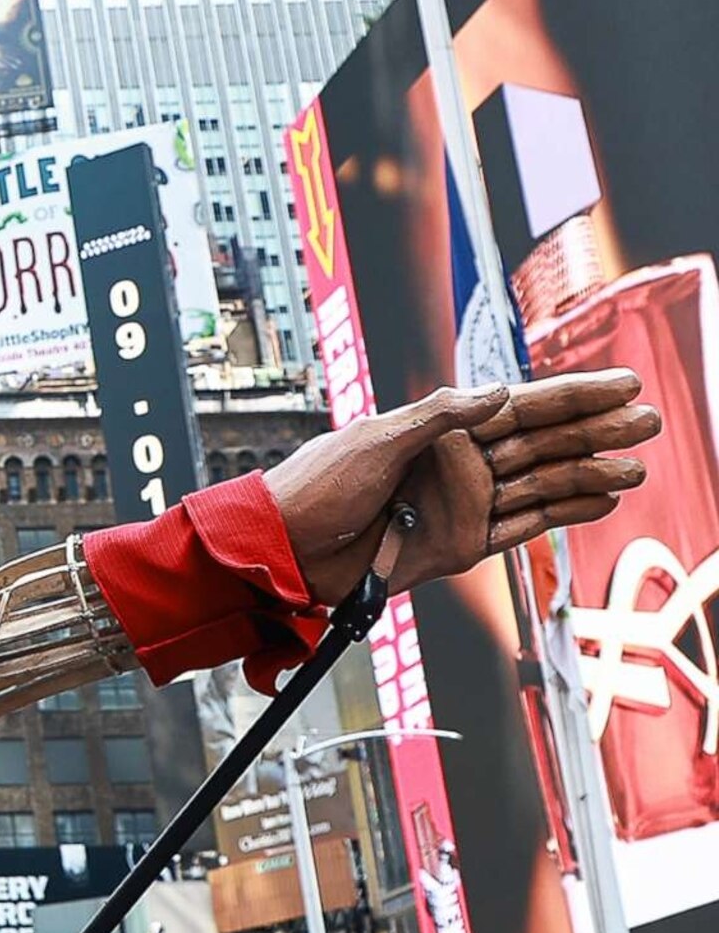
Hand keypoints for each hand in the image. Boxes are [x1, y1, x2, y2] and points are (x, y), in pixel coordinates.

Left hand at [266, 373, 655, 605]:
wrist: (285, 548)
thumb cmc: (315, 485)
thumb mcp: (373, 439)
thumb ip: (439, 416)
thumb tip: (499, 393)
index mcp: (437, 427)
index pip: (519, 405)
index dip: (571, 395)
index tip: (620, 384)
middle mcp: (456, 461)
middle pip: (541, 441)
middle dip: (595, 430)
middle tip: (648, 420)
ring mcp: (461, 503)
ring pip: (542, 484)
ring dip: (590, 473)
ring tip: (638, 465)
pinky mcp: (460, 543)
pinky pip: (522, 525)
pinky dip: (563, 514)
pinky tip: (602, 500)